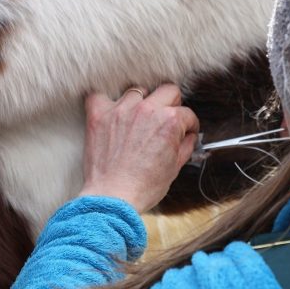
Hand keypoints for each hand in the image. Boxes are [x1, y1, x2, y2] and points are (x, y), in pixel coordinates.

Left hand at [79, 84, 198, 212]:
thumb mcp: (175, 167)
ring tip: (138, 119)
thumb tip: (190, 136)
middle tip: (166, 119)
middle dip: (171, 104)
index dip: (188, 124)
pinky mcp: (99, 115)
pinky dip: (105, 100)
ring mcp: (122, 110)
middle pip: (167, 90)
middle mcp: (147, 109)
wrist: (113, 198)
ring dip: (141, 102)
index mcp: (170, 121)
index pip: (186, 112)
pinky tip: (110, 110)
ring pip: (138, 90)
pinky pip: (99, 94)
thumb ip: (186, 146)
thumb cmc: (145, 187)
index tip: (185, 131)